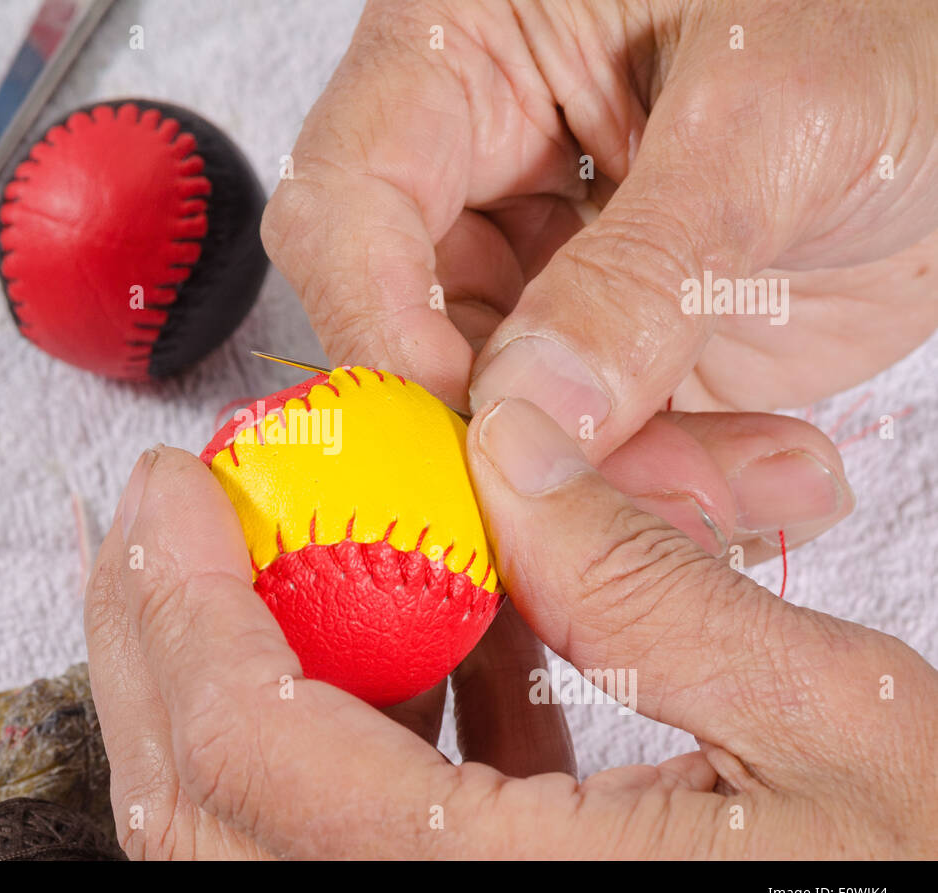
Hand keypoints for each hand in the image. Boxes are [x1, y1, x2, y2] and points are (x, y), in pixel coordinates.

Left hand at [83, 409, 936, 858]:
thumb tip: (507, 449)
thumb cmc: (918, 891)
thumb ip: (645, 582)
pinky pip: (346, 834)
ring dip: (231, 681)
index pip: (258, 759)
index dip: (186, 609)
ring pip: (252, 827)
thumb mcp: (827, 719)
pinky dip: (335, 735)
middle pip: (205, 814)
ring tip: (262, 564)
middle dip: (157, 647)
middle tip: (162, 528)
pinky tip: (403, 654)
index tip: (172, 489)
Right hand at [261, 0, 937, 449]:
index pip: (349, 203)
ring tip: (723, 489)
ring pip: (497, 409)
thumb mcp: (771, 119)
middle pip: (405, 327)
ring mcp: (540, 261)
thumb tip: (524, 420)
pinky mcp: (605, 343)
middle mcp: (479, 161)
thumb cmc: (896, 15)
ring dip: (596, 478)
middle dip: (499, 431)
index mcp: (466, 49)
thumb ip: (640, 273)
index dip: (383, 329)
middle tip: (583, 504)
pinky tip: (754, 478)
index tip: (462, 437)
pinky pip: (585, 443)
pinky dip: (657, 485)